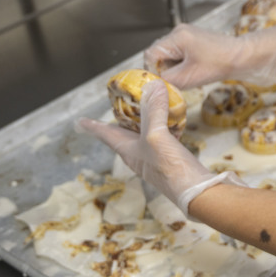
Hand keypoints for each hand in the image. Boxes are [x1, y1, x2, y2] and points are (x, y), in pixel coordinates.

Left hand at [78, 81, 240, 215]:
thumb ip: (154, 111)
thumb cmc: (170, 168)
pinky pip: (160, 138)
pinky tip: (170, 122)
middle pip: (123, 135)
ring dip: (141, 122)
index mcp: (128, 150)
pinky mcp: (170, 159)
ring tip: (141, 111)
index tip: (79, 121)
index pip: (106, 135)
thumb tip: (153, 84)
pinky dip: (161, 126)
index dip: (92, 126)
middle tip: (116, 107)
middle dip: (119, 121)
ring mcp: (154, 158)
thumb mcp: (157, 135)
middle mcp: (138, 155)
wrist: (196, 192)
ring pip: (142, 136)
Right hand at [144, 23, 275, 88]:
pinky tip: (194, 70)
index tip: (163, 82)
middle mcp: (179, 31)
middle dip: (165, 69)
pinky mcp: (193, 40)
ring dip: (174, 68)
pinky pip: (178, 54)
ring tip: (189, 75)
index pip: (151, 54)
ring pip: (168, 55)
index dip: (154, 70)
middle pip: (158, 54)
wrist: (243, 57)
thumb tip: (152, 84)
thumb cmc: (220, 64)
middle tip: (179, 79)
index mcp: (177, 36)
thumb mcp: (188, 78)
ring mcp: (187, 34)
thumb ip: (166, 80)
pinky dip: (182, 65)